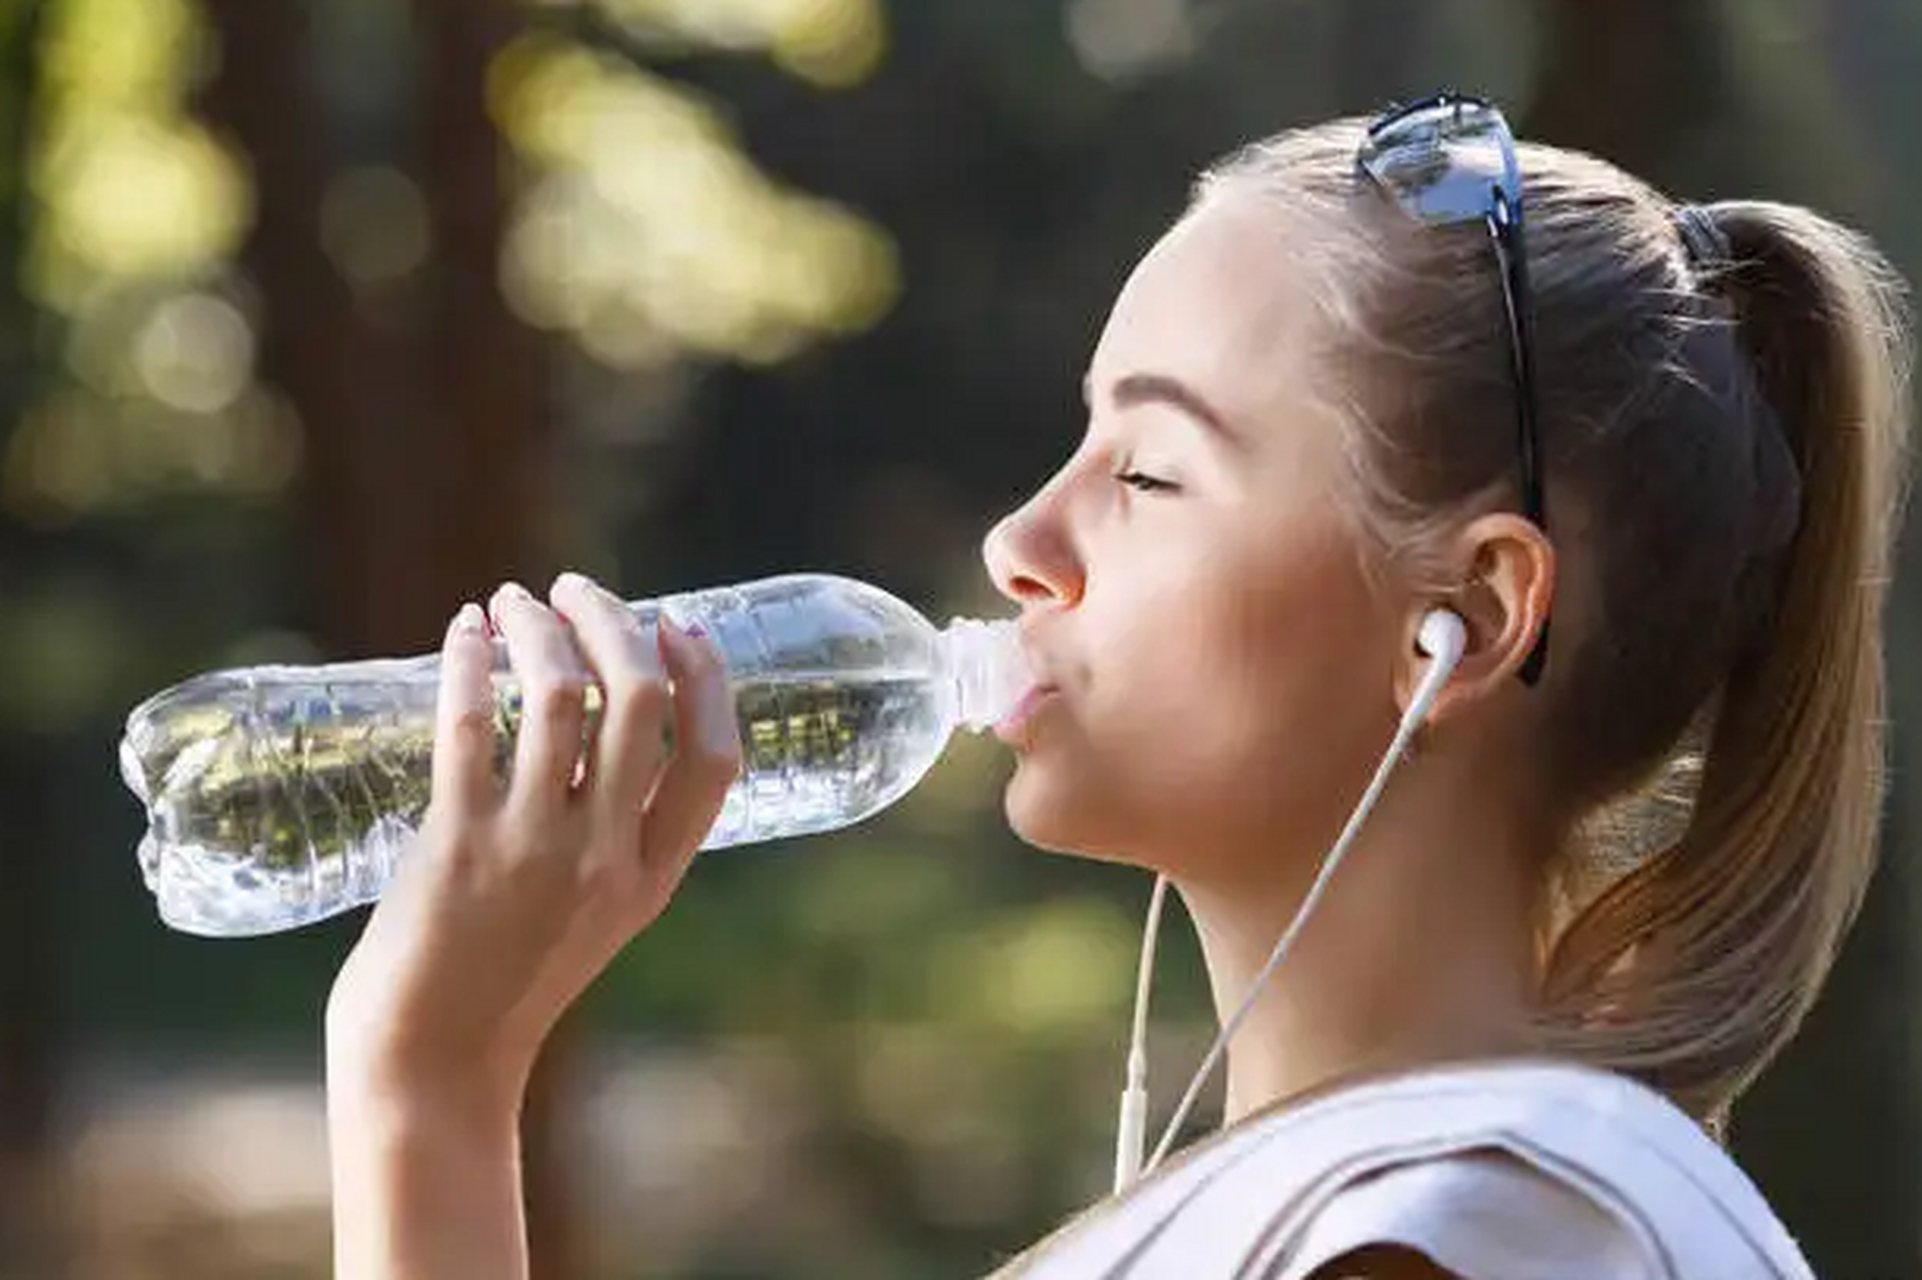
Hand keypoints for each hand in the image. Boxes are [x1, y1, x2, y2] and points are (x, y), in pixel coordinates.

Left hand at [325, 572, 741, 1113]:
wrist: (433, 1062)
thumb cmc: (507, 980)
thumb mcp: (596, 913)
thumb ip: (613, 835)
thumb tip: (600, 721)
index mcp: (653, 876)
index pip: (714, 758)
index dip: (706, 678)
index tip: (677, 624)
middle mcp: (605, 858)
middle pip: (640, 703)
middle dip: (615, 622)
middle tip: (578, 591)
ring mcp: (532, 849)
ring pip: (558, 697)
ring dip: (541, 628)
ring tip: (517, 601)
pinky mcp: (455, 845)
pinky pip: (469, 725)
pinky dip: (469, 660)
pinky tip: (467, 631)